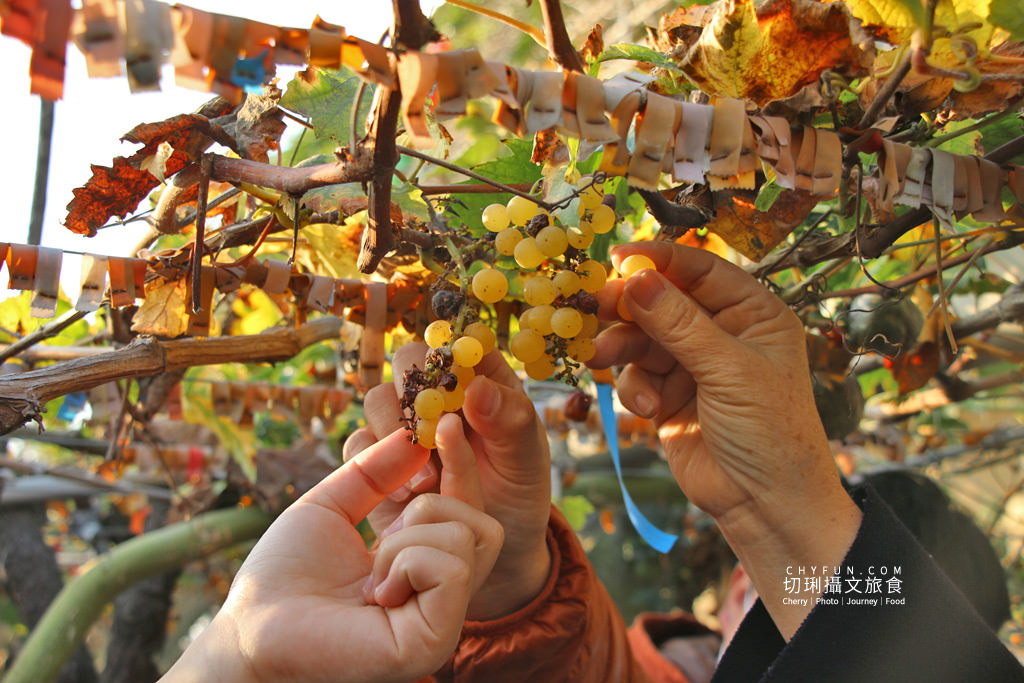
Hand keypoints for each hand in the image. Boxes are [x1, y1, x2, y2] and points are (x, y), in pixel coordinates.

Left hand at [162, 417, 502, 681]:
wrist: (250, 624)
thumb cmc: (283, 573)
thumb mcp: (334, 504)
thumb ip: (377, 470)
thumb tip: (417, 433)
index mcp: (425, 567)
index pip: (471, 512)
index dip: (461, 467)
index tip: (443, 424)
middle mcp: (442, 596)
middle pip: (484, 524)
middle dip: (430, 504)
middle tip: (383, 534)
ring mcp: (442, 621)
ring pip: (467, 538)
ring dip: (405, 539)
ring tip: (368, 577)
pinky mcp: (433, 640)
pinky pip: (450, 568)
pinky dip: (405, 561)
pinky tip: (373, 593)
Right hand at [346, 343, 551, 620]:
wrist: (492, 555)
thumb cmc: (518, 496)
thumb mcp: (528, 460)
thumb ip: (510, 422)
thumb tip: (476, 387)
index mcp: (481, 380)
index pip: (461, 342)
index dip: (454, 350)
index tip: (457, 381)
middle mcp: (438, 395)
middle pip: (409, 360)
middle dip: (415, 387)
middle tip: (430, 424)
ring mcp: (404, 425)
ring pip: (378, 398)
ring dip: (396, 428)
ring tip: (427, 474)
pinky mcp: (377, 460)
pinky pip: (359, 444)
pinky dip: (376, 461)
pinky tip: (407, 492)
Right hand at [590, 242, 859, 638]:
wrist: (766, 505)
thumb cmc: (770, 432)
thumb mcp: (728, 371)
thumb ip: (679, 325)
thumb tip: (637, 279)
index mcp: (752, 314)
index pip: (701, 270)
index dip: (660, 260)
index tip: (618, 258)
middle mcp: (722, 333)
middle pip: (663, 301)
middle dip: (630, 305)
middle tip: (595, 305)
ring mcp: (693, 365)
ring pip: (643, 337)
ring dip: (622, 346)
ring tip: (603, 357)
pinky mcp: (669, 396)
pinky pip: (638, 375)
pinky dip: (635, 387)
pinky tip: (648, 409)